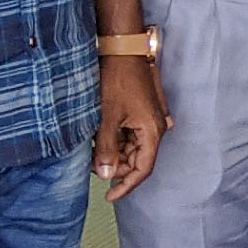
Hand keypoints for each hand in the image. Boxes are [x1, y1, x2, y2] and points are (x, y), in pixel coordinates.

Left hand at [94, 56, 171, 201]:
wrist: (123, 51)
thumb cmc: (118, 81)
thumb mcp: (106, 117)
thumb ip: (105, 149)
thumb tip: (105, 176)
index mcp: (152, 131)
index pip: (143, 169)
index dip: (126, 186)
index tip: (109, 196)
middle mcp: (155, 128)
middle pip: (137, 160)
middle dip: (116, 167)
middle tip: (92, 165)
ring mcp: (149, 120)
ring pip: (131, 148)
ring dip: (113, 152)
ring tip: (91, 147)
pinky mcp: (141, 113)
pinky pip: (129, 135)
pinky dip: (114, 140)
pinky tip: (98, 136)